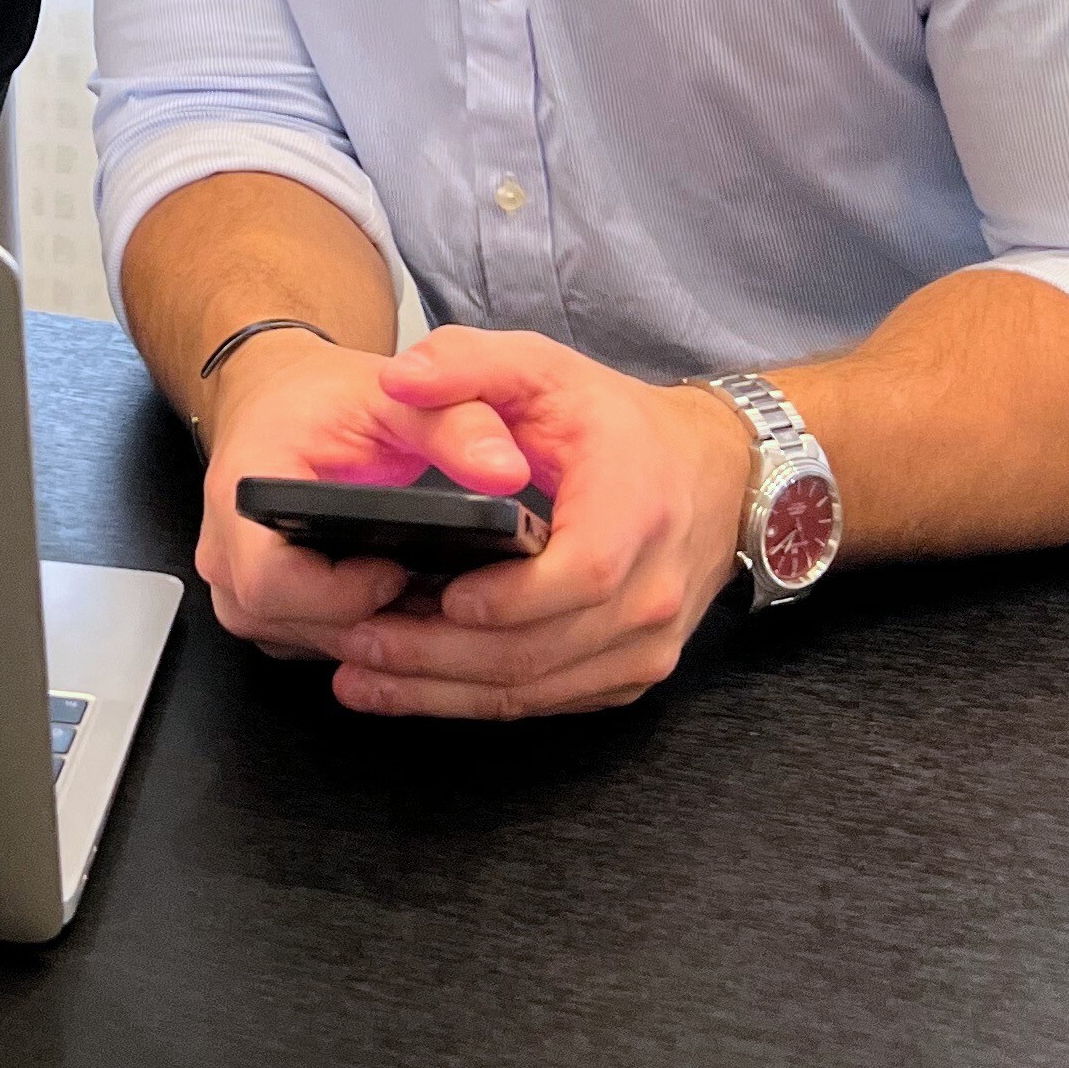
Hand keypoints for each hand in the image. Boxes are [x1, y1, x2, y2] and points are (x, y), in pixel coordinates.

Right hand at [197, 331, 555, 666]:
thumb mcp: (396, 395)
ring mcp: (233, 580)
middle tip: (425, 586)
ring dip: (362, 630)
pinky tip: (392, 600)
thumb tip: (505, 470)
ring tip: (416, 593)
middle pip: (287, 622)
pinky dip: (349, 628)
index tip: (397, 566)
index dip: (344, 592)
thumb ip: (456, 426)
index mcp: (243, 488)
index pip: (272, 582)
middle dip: (368, 617)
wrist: (276, 394)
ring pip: (298, 639)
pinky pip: (302, 637)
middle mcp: (224, 544)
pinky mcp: (254, 601)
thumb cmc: (321, 397)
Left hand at [323, 327, 755, 720]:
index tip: (441, 596)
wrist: (713, 475)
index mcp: (636, 510)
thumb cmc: (617, 423)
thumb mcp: (545, 368)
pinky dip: (477, 699)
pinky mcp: (631, 675)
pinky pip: (548, 703)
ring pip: (536, 690)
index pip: (581, 576)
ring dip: (444, 691)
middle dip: (440, 655)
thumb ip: (467, 364)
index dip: (509, 597)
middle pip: (541, 649)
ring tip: (361, 674)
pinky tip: (414, 686)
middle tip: (355, 643)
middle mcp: (652, 591)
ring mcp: (647, 644)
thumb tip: (397, 380)